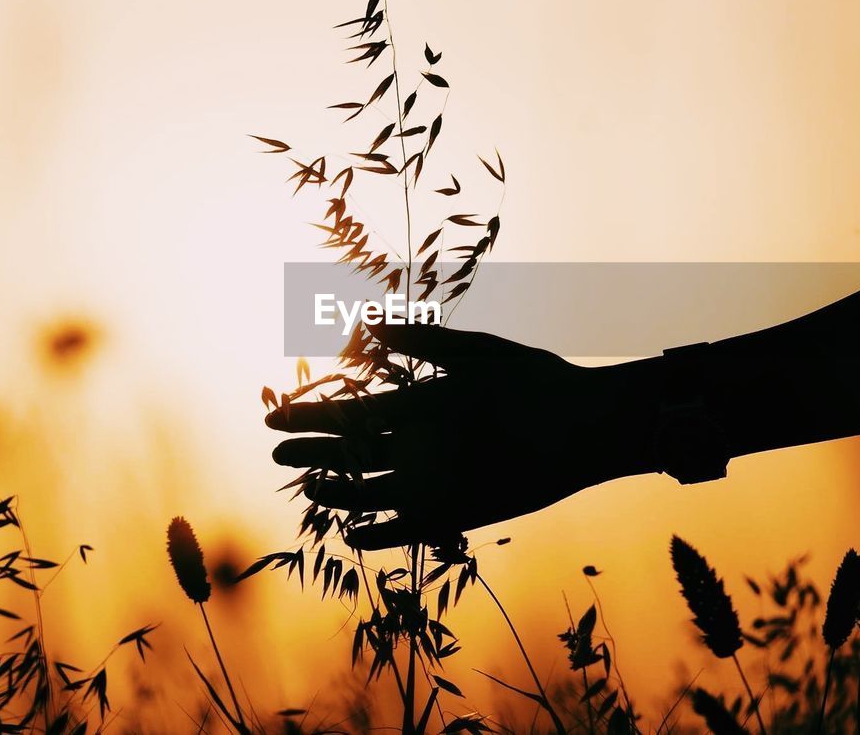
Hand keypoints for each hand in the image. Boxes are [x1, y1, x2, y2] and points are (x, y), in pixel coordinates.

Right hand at [266, 323, 661, 549]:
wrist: (586, 425)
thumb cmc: (536, 383)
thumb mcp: (479, 353)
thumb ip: (428, 342)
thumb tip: (373, 325)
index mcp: (421, 406)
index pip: (353, 413)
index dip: (312, 415)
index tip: (272, 415)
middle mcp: (421, 445)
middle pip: (353, 453)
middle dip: (313, 452)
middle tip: (275, 452)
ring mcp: (436, 481)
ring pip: (372, 491)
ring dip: (339, 492)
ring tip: (307, 489)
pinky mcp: (457, 514)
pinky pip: (408, 530)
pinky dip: (379, 535)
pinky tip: (351, 534)